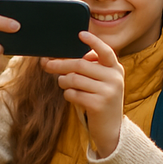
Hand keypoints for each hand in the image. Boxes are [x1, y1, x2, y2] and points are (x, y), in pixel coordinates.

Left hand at [43, 31, 123, 157]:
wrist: (112, 129)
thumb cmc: (102, 101)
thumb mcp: (103, 82)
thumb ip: (91, 68)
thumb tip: (63, 57)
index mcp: (116, 69)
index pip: (106, 51)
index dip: (93, 42)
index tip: (80, 34)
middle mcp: (115, 78)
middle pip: (80, 65)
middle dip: (60, 64)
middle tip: (46, 64)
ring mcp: (108, 91)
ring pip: (74, 79)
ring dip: (63, 82)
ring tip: (64, 84)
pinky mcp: (98, 104)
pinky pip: (73, 93)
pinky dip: (68, 94)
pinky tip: (73, 97)